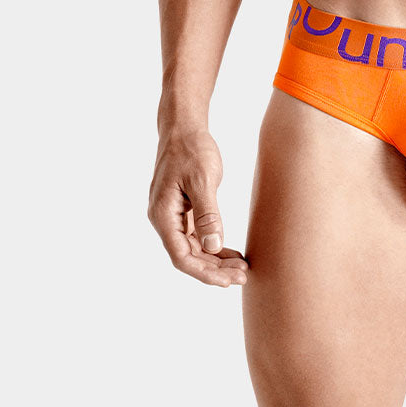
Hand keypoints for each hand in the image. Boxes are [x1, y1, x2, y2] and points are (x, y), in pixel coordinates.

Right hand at [148, 126, 248, 286]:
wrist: (184, 126)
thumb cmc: (192, 149)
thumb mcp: (202, 179)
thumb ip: (208, 214)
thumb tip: (213, 247)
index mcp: (163, 215)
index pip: (182, 256)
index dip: (204, 272)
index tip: (227, 280)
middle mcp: (165, 220)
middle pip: (188, 256)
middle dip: (214, 270)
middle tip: (242, 276)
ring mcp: (174, 215)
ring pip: (194, 248)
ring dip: (216, 260)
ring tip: (241, 269)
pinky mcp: (184, 210)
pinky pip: (198, 235)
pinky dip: (214, 245)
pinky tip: (232, 253)